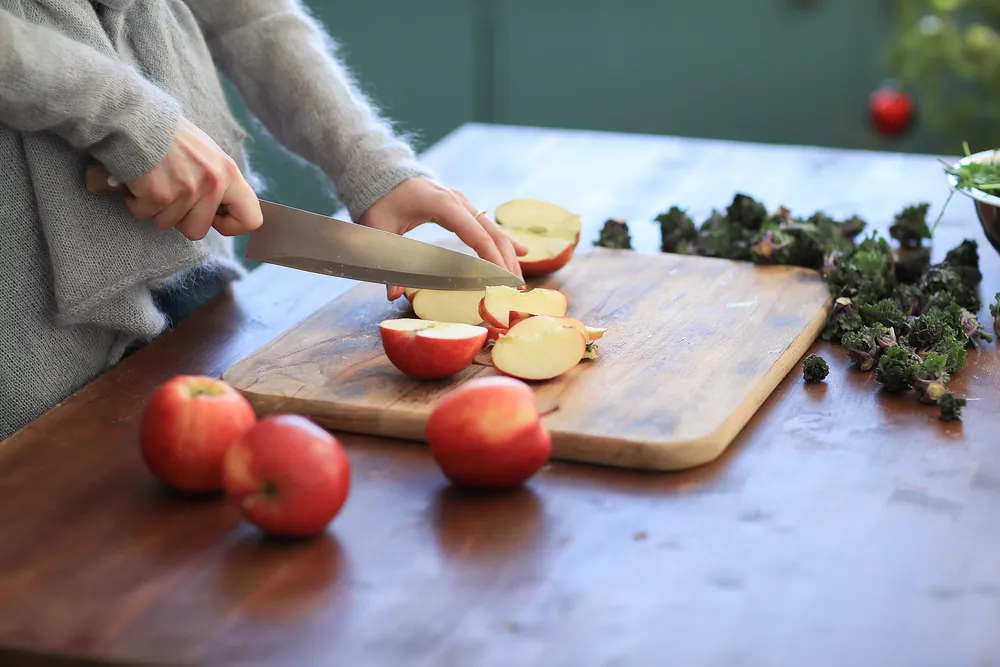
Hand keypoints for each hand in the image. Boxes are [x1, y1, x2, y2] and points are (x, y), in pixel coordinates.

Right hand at [123, 118, 262, 240]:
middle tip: (169, 196)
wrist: (134, 117)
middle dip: (179, 220)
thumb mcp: (208, 154)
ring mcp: (187, 189)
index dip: (230, 226)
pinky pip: (145, 214)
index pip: (251, 219)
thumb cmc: (170, 137)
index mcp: (229, 173)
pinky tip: (138, 181)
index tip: (213, 219)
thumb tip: (225, 210)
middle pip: (197, 230)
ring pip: (168, 224)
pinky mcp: (160, 194)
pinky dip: (136, 202)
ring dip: (155, 208)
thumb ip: (219, 182)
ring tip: (153, 181)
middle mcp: (213, 183)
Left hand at [359, 177, 528, 299]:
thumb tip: (392, 296)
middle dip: (506, 261)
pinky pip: (487, 226)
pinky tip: (522, 252)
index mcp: (443, 204)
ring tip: (519, 279)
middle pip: (492, 233)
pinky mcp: (460, 206)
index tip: (502, 280)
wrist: (380, 171)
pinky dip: (503, 241)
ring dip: (508, 254)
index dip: (492, 258)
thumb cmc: (379, 199)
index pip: (477, 235)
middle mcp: (458, 201)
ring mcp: (461, 202)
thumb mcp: (378, 229)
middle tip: (515, 288)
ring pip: (493, 230)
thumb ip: (387, 261)